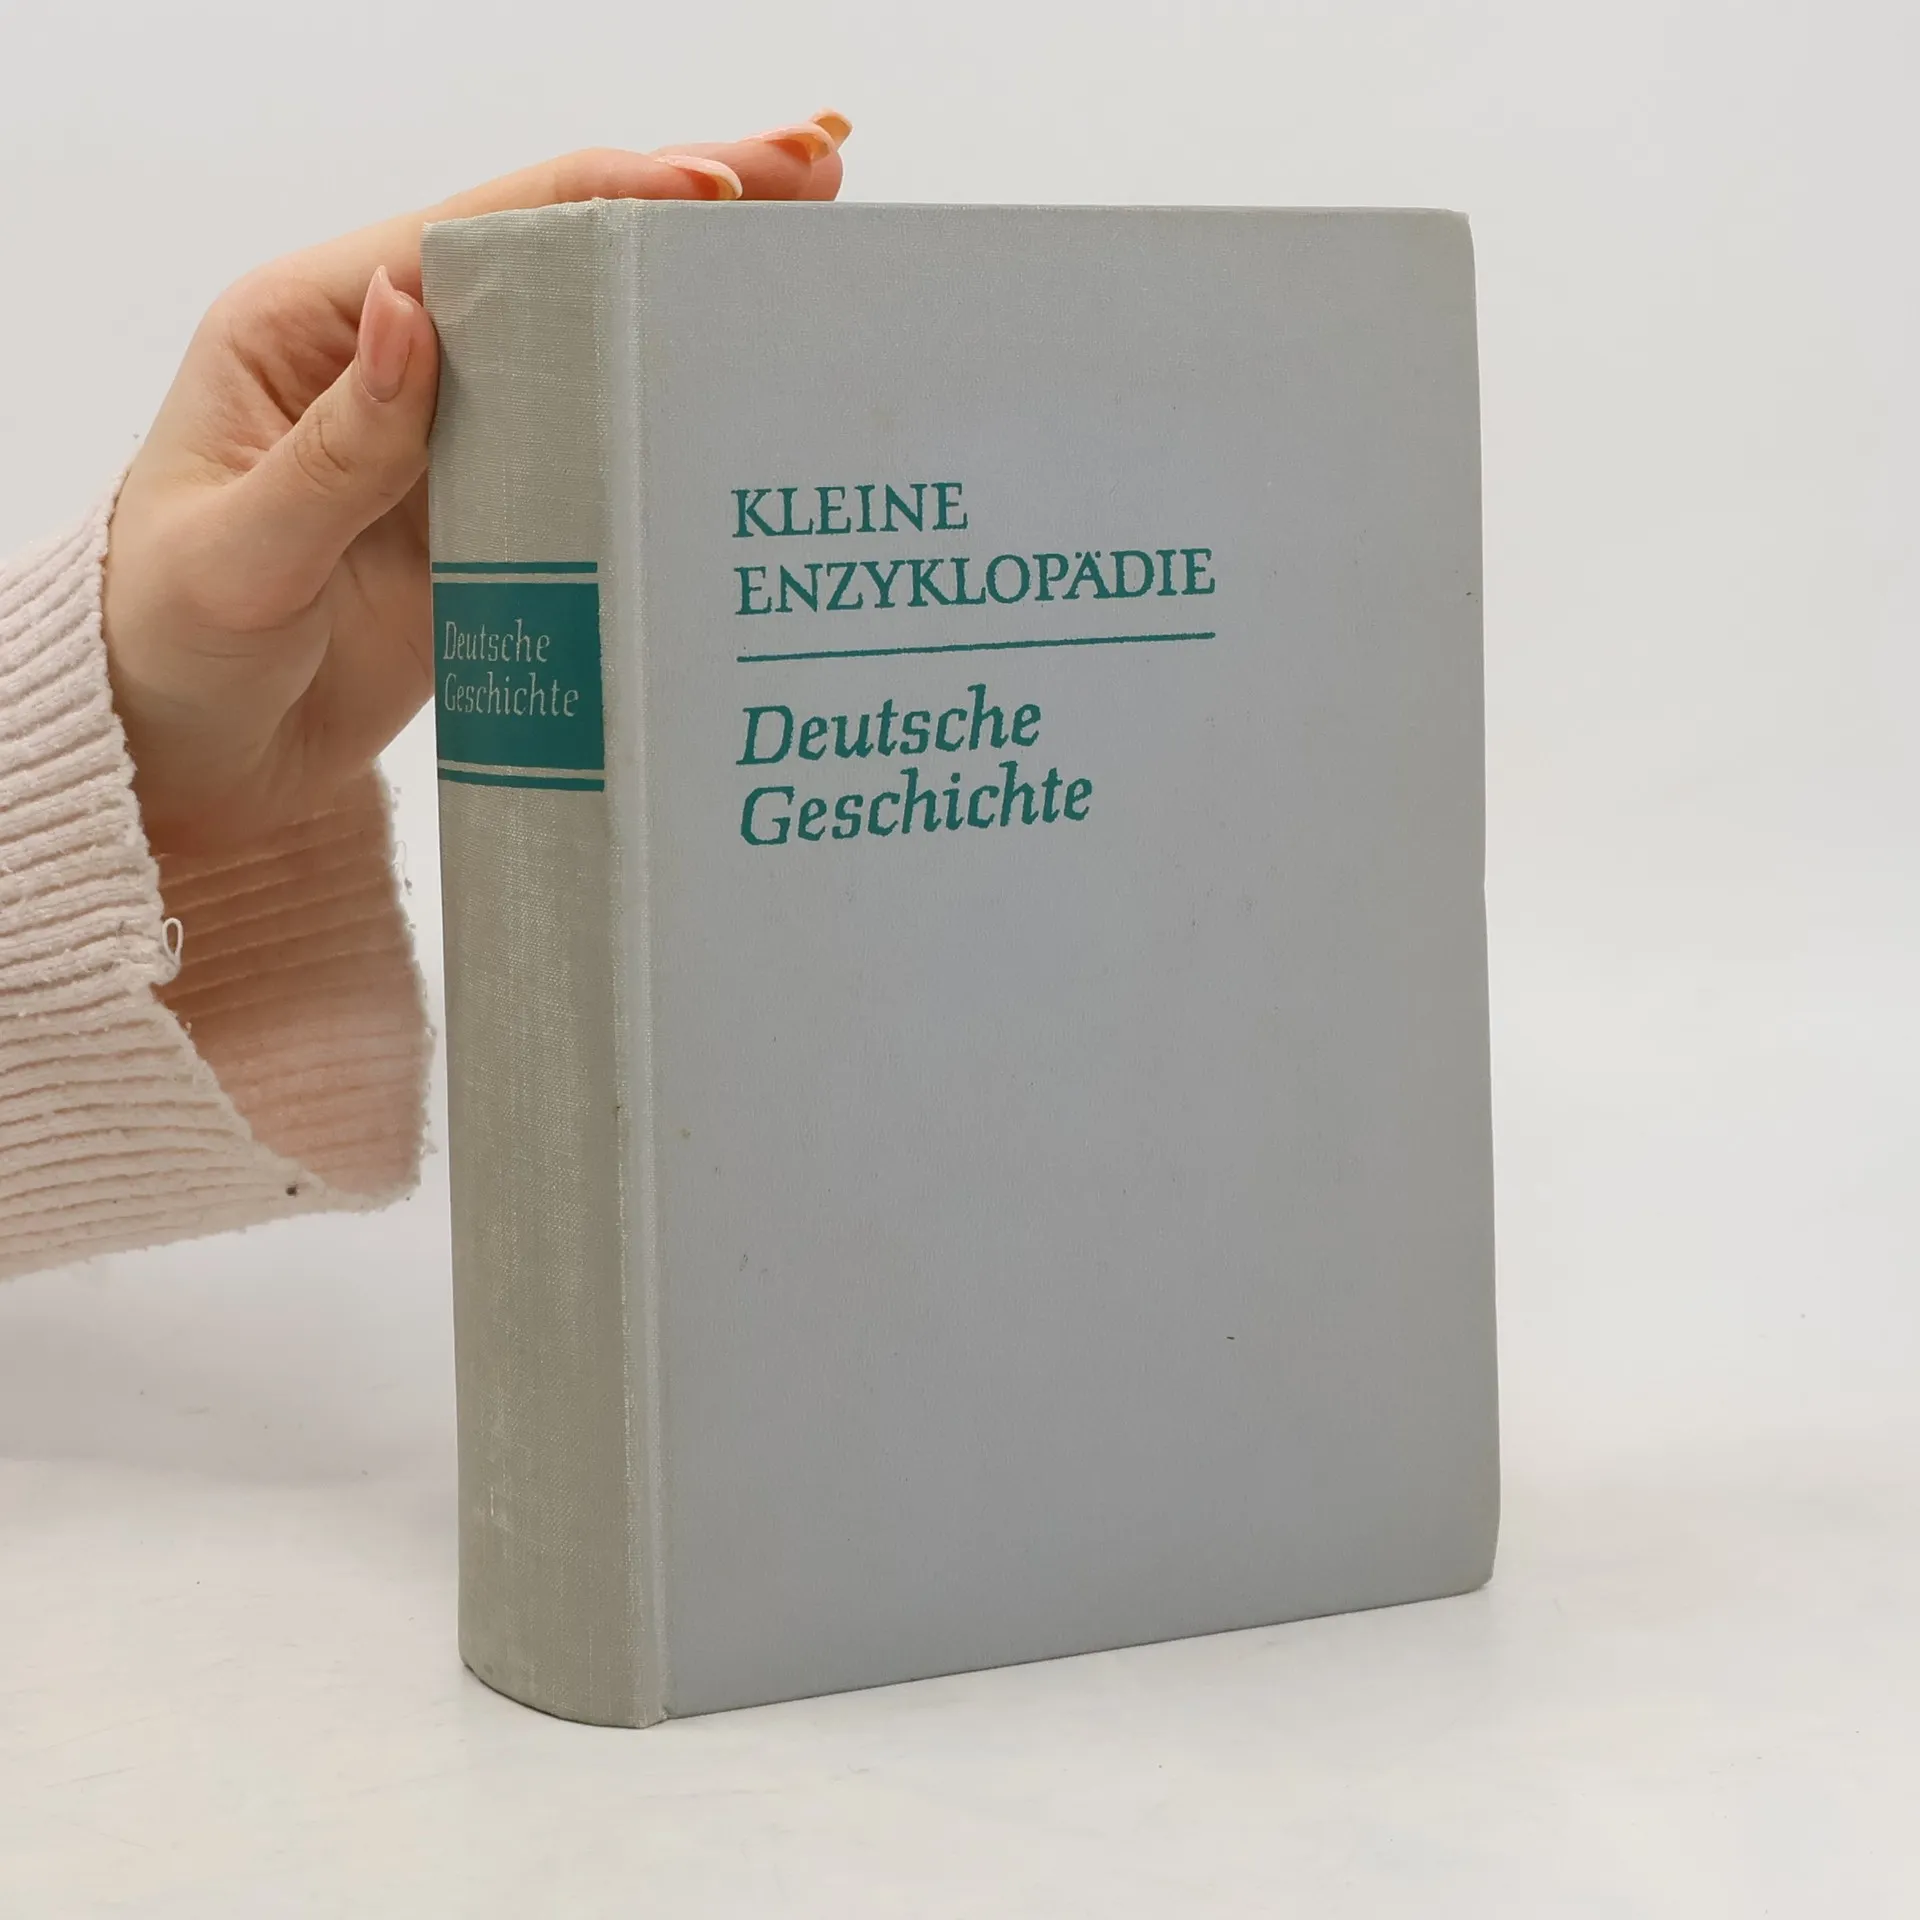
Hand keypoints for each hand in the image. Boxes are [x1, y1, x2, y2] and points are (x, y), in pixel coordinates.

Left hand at [102, 113, 848, 854]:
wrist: (184, 755)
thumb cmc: (173, 644)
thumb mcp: (240, 551)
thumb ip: (336, 445)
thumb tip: (410, 307)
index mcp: (313, 326)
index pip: (477, 231)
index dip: (607, 198)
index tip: (722, 186)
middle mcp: (392, 362)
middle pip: (554, 254)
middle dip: (682, 205)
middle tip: (816, 169)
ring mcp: (450, 436)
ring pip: (589, 338)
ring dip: (691, 294)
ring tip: (807, 256)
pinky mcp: (488, 513)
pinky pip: (591, 443)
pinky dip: (670, 409)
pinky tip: (744, 393)